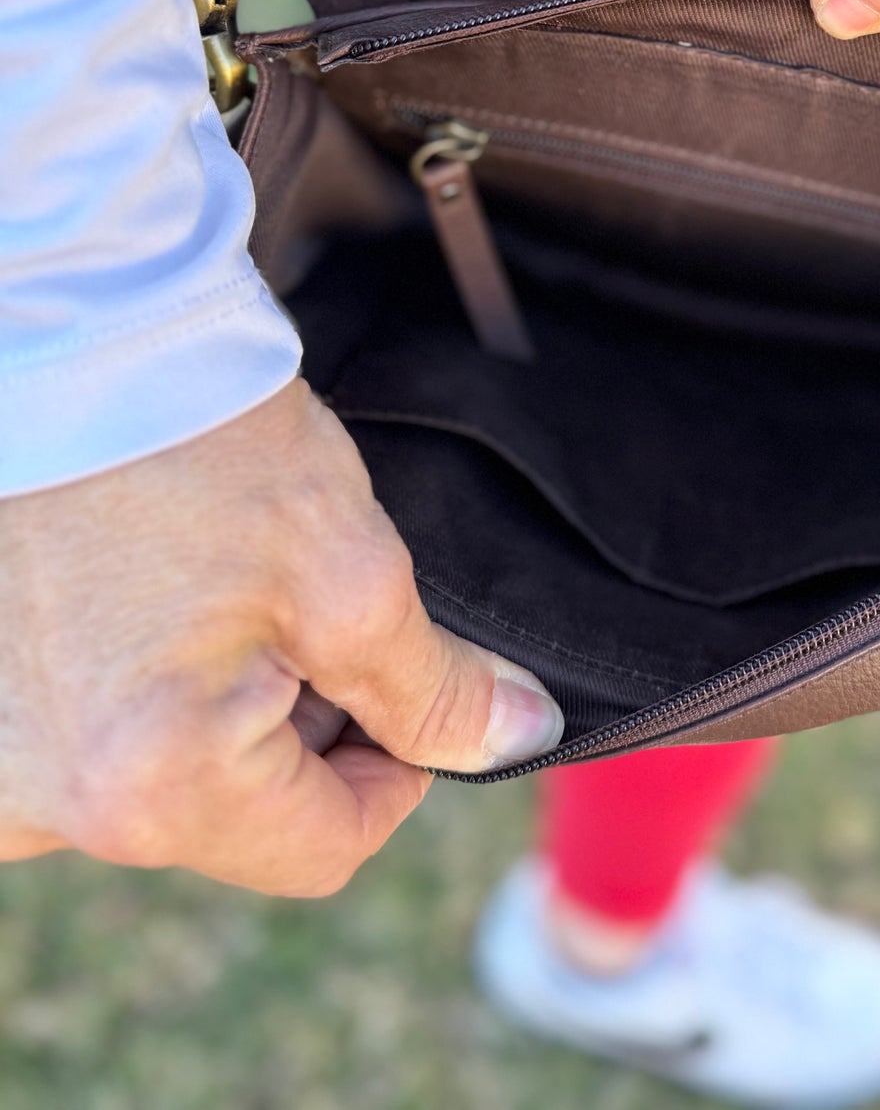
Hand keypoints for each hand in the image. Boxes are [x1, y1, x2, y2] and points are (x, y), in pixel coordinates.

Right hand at [0, 380, 561, 895]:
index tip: (410, 690)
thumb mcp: (354, 572)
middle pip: (241, 816)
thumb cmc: (205, 444)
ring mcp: (4, 762)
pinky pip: (101, 741)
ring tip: (228, 592)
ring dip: (227, 708)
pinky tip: (166, 598)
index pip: (324, 850)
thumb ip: (435, 688)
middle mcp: (49, 805)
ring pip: (173, 779)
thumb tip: (513, 738)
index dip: (398, 771)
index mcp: (151, 789)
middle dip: (304, 725)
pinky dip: (154, 690)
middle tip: (308, 612)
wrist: (78, 344)